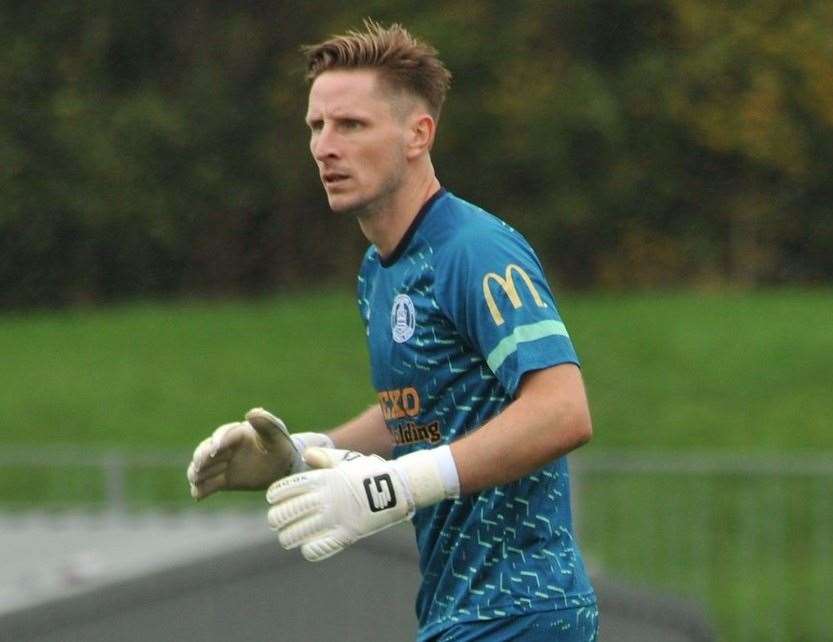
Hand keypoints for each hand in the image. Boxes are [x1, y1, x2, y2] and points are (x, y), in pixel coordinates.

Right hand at [186, 408, 330, 499]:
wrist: (283, 468)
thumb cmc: (281, 446)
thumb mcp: (277, 434)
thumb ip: (267, 423)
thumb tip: (252, 412)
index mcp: (237, 433)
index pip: (223, 435)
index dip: (218, 441)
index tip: (215, 448)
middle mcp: (225, 448)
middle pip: (205, 450)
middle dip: (201, 456)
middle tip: (199, 465)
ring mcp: (222, 464)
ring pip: (202, 468)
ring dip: (196, 473)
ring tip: (195, 479)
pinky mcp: (222, 481)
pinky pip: (208, 486)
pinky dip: (200, 490)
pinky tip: (198, 495)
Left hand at [266, 446, 457, 560]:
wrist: (397, 487)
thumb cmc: (370, 471)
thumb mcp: (347, 459)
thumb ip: (324, 458)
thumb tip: (306, 455)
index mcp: (321, 479)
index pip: (284, 489)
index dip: (274, 496)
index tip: (273, 499)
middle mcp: (323, 499)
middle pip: (284, 514)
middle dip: (276, 519)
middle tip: (277, 520)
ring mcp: (333, 519)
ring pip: (294, 535)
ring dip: (287, 536)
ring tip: (288, 536)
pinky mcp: (344, 536)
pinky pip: (315, 549)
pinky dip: (308, 549)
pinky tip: (309, 545)